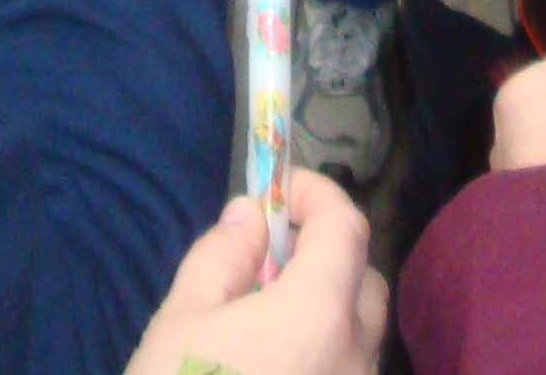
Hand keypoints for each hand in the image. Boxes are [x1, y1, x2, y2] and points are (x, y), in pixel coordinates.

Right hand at [122, 175, 385, 374]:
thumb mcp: (181, 320)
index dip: (316, 195)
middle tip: (268, 258)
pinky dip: (323, 354)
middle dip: (326, 253)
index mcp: (319, 314)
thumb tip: (250, 215)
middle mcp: (355, 356)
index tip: (278, 189)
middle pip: (364, 281)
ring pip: (359, 334)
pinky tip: (271, 367)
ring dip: (326, 308)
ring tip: (263, 319)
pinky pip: (347, 374)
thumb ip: (222, 256)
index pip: (346, 227)